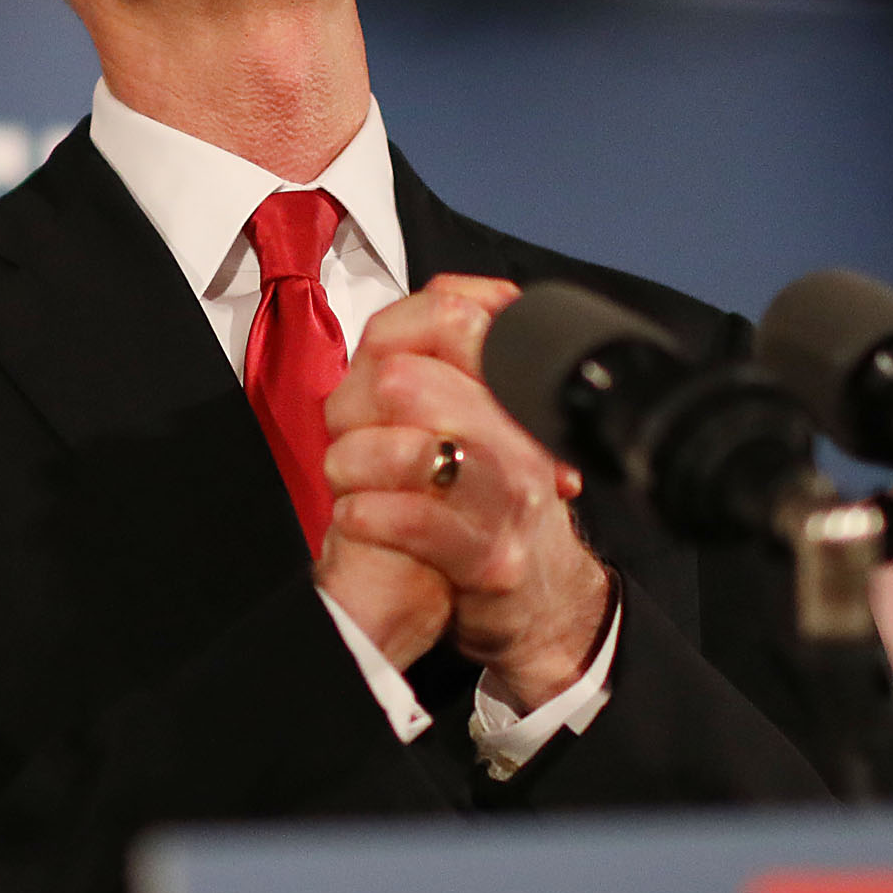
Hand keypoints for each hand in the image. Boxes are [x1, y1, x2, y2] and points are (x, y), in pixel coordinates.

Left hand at [322, 276, 612, 710]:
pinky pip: (408, 520)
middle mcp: (522, 433)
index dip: (391, 336)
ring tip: (352, 480)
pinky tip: (358, 516)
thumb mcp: (490, 412)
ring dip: (352, 466)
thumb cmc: (493, 495)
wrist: (540, 596)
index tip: (380, 368)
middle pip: (405, 380)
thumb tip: (457, 296)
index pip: (447, 312)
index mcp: (518, 384)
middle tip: (353, 434)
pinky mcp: (490, 556)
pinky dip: (364, 515)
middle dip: (355, 409)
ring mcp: (510, 496)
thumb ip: (464, 348)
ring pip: (405, 448)